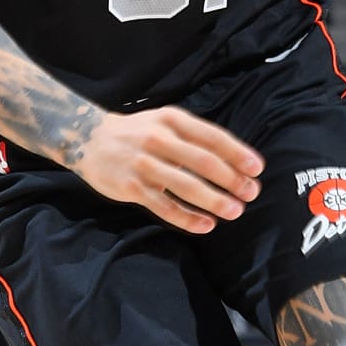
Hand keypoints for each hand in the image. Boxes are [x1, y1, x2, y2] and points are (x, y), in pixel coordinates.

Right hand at [77, 106, 262, 234]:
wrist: (88, 139)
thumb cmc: (138, 132)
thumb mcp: (165, 122)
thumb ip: (195, 137)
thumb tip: (235, 160)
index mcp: (171, 120)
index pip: (212, 137)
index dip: (237, 153)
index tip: (257, 169)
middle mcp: (158, 139)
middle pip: (203, 162)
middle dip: (231, 180)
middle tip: (251, 193)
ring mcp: (144, 165)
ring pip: (186, 186)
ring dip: (214, 200)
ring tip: (234, 211)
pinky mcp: (131, 188)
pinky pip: (164, 206)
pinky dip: (187, 218)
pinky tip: (206, 225)